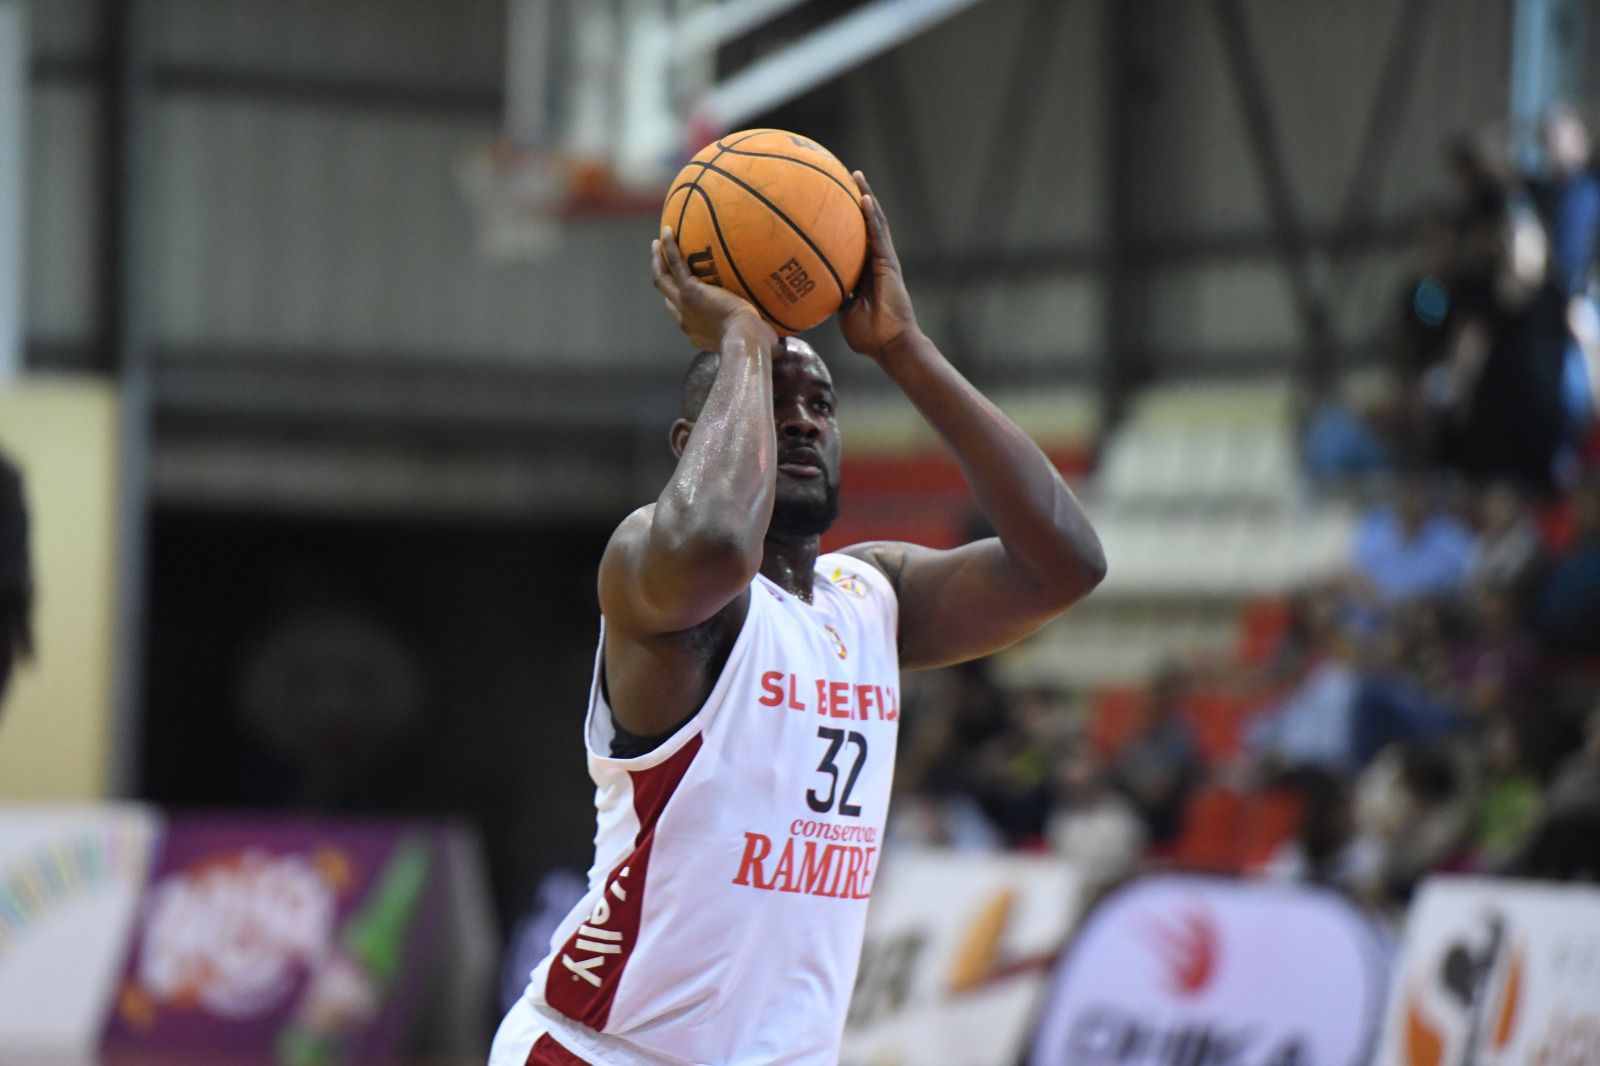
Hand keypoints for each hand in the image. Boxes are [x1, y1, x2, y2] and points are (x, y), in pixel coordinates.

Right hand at [652, 227, 766, 351]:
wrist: (745, 341)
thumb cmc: (757, 346)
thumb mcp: (758, 343)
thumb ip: (764, 338)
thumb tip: (783, 344)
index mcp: (698, 332)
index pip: (683, 316)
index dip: (679, 304)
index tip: (683, 292)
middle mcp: (686, 320)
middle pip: (666, 297)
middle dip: (662, 280)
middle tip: (660, 264)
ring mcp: (685, 304)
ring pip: (662, 280)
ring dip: (658, 261)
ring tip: (657, 243)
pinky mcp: (690, 291)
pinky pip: (675, 263)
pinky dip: (669, 248)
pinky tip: (668, 230)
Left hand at [838, 171, 920, 359]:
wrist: (889, 345)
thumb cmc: (868, 336)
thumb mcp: (840, 313)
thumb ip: (829, 298)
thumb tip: (806, 292)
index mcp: (862, 272)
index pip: (851, 240)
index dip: (841, 220)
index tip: (828, 201)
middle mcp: (873, 261)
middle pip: (864, 224)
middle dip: (854, 199)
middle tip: (841, 176)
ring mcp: (883, 260)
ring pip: (875, 223)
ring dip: (866, 198)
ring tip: (856, 176)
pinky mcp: (889, 263)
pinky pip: (879, 235)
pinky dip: (872, 216)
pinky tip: (864, 198)